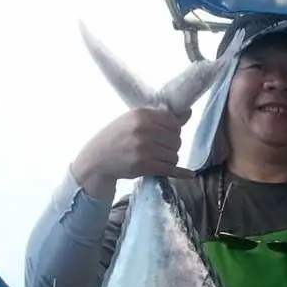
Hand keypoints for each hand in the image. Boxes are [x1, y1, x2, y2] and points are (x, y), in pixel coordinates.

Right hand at [71, 107, 193, 199]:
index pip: (174, 123)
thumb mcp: (135, 120)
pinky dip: (181, 172)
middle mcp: (142, 129)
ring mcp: (143, 148)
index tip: (164, 135)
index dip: (173, 131)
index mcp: (141, 114)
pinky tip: (189, 174)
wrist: (97, 158)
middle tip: (157, 149)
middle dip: (171, 147)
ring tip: (155, 158)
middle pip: (177, 140)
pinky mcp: (144, 165)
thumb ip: (163, 118)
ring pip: (174, 156)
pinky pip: (171, 169)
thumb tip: (189, 112)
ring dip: (169, 159)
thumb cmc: (118, 137)